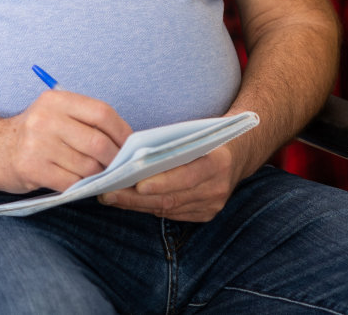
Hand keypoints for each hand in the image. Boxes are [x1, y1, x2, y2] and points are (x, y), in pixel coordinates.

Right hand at [0, 90, 131, 195]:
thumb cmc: (32, 134)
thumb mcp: (55, 114)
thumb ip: (84, 121)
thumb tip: (124, 142)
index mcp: (57, 100)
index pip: (102, 113)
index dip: (122, 131)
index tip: (130, 145)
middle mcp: (46, 118)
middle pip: (98, 142)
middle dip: (114, 159)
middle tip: (119, 167)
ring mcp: (38, 144)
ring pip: (86, 165)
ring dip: (99, 175)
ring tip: (101, 177)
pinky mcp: (31, 168)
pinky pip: (70, 182)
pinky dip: (82, 187)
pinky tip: (82, 186)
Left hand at [98, 134, 248, 221]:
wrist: (239, 152)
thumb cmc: (208, 136)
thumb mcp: (197, 133)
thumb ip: (173, 146)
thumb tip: (134, 157)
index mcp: (219, 162)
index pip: (188, 176)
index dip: (162, 182)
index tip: (136, 184)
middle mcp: (218, 187)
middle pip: (172, 198)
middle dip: (137, 197)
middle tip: (108, 193)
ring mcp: (213, 204)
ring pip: (168, 209)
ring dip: (137, 205)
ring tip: (111, 197)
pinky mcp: (206, 214)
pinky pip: (173, 215)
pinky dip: (150, 208)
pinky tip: (130, 202)